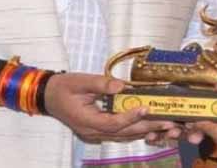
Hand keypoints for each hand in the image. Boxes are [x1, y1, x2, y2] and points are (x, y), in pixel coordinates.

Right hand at [44, 73, 178, 143]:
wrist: (48, 96)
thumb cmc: (63, 87)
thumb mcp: (79, 81)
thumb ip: (100, 83)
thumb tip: (122, 85)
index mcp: (86, 120)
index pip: (112, 123)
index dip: (130, 117)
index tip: (146, 108)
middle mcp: (92, 131)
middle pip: (123, 132)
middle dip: (147, 127)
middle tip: (168, 122)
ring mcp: (95, 133)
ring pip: (124, 135)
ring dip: (145, 130)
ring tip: (165, 125)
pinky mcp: (99, 130)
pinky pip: (120, 133)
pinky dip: (135, 129)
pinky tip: (150, 126)